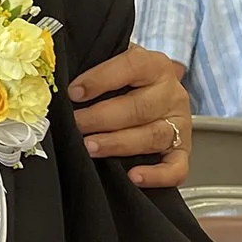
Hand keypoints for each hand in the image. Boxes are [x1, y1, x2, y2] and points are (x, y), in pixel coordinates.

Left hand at [70, 44, 190, 189]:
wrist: (152, 94)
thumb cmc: (126, 82)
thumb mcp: (113, 65)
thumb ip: (95, 67)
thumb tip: (60, 83)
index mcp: (155, 66)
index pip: (132, 66)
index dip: (101, 79)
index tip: (74, 92)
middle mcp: (172, 94)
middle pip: (139, 107)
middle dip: (101, 118)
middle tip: (76, 125)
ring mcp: (179, 124)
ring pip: (152, 136)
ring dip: (118, 143)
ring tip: (90, 147)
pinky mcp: (181, 151)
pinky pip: (176, 168)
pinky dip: (156, 175)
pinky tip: (134, 176)